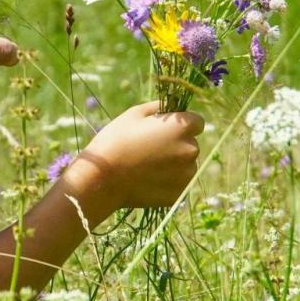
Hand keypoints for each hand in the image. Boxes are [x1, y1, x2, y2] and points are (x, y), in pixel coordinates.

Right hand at [70, 102, 203, 209]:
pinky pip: (178, 183)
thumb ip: (159, 107)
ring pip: (186, 165)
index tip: (165, 130)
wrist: (102, 179)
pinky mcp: (178, 194)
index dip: (182, 124)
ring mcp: (186, 175)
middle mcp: (191, 150)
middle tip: (151, 148)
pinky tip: (147, 179)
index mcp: (183, 127)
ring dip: (174, 164)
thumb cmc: (116, 140)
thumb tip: (171, 107)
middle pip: (191, 144)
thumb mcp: (135, 114)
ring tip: (147, 165)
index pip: (197, 122)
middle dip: (177, 144)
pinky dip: (168, 181)